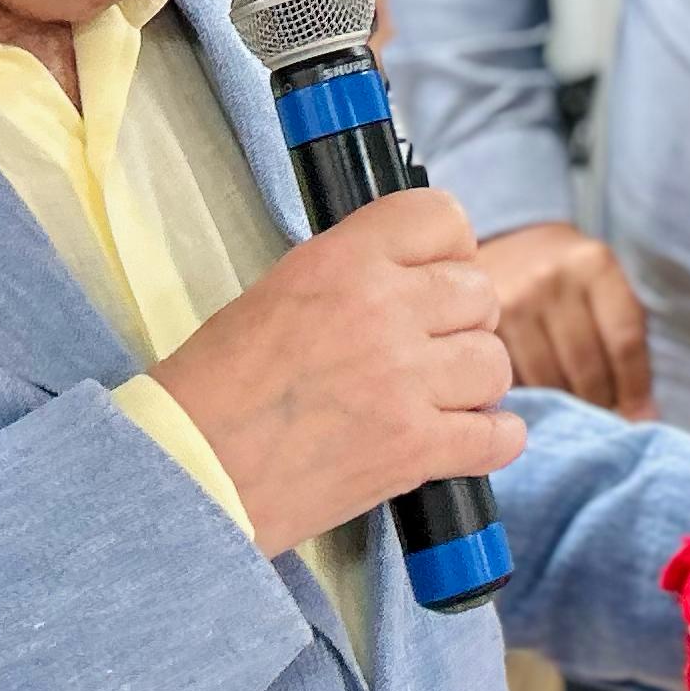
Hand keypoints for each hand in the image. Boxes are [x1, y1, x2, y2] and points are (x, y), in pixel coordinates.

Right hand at [154, 185, 528, 558]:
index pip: (440, 217)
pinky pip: (500, 436)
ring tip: (433, 398)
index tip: (439, 272)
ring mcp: (405, 383)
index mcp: (342, 261)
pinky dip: (488, 441)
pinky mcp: (415, 450)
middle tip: (428, 347)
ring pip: (494, 364)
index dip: (449, 247)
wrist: (189, 472)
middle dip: (460, 321)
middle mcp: (383, 311)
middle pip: (479, 292)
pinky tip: (459, 440)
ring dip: (472, 383)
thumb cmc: (216, 388)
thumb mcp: (279, 291)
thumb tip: (417, 274)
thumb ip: (355, 273)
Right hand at [477, 220, 656, 417]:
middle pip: (587, 366)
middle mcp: (553, 279)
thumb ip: (627, 345)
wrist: (509, 247)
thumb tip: (643, 418)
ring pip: (550, 380)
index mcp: (596, 266)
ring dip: (566, 407)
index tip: (639, 419)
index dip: (634, 389)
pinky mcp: (483, 327)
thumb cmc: (571, 279)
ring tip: (573, 412)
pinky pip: (515, 380)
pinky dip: (534, 398)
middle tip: (604, 420)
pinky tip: (541, 400)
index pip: (624, 342)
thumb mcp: (605, 290)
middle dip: (600, 403)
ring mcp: (514, 301)